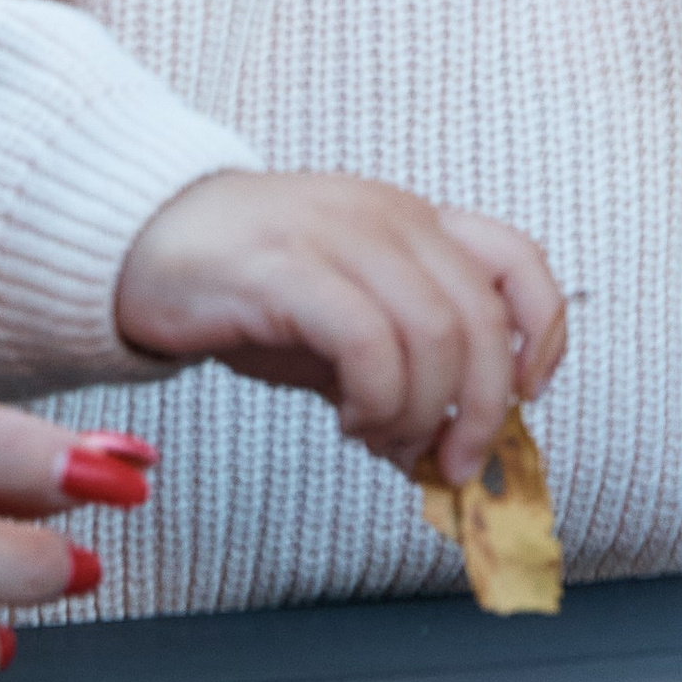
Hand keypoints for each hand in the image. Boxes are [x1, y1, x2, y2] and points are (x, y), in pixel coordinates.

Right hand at [114, 170, 566, 482]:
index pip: (518, 260)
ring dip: (422, 412)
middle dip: (480, 407)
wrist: (139, 243)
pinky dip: (375, 398)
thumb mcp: (340, 325)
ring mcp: (338, 236)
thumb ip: (398, 371)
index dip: (542, 334)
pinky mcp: (286, 268)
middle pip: (480, 316)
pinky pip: (366, 341)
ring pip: (432, 333)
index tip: (522, 399)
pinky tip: (348, 421)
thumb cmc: (246, 289)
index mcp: (412, 223)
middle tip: (454, 463)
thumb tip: (448, 451)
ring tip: (384, 441)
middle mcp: (388, 218)